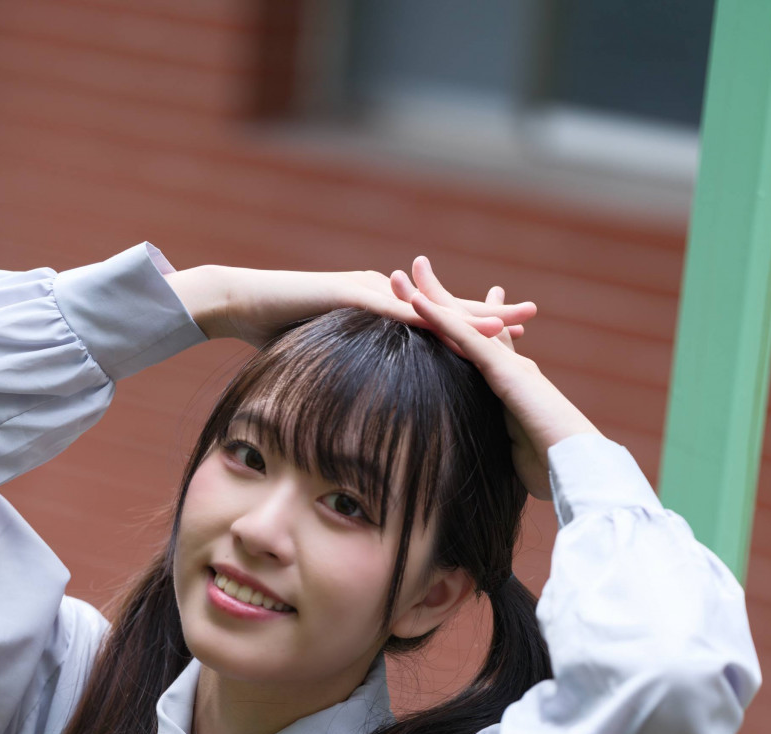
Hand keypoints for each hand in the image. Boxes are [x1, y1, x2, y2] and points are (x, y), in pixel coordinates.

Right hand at [166, 262, 534, 350]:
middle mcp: (385, 294)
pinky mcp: (354, 296)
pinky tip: (456, 330)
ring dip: (470, 315)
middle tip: (531, 315)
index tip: (508, 336)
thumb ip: (348, 375)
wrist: (239, 304)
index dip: (471, 327)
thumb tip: (356, 406)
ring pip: (430, 307)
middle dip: (489, 312)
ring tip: (510, 323)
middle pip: (446, 307)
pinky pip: (399, 314)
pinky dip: (430, 322)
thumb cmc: (273, 336)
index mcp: (383, 310)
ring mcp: (372, 291)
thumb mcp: (324, 362)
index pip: (436, 321)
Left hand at [390, 256, 594, 498]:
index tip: (450, 304)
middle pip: (467, 325)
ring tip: (402, 274)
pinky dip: (440, 319)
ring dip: (430, 297)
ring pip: (461, 324)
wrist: (577, 467)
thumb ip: (503, 442)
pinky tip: (416, 301)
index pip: (486, 345)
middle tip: (418, 270)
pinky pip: (465, 339)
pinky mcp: (505, 371)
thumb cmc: (551, 469)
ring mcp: (509, 364)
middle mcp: (511, 366)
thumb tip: (496, 457)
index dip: (465, 324)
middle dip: (441, 297)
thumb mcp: (515, 453)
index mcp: (512, 386)